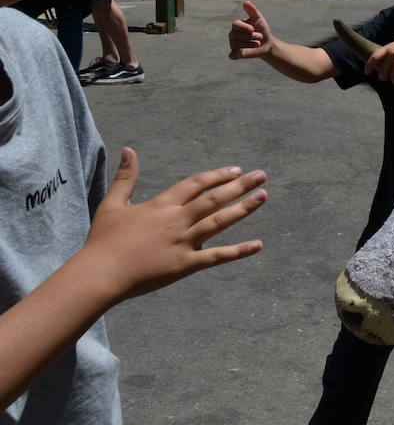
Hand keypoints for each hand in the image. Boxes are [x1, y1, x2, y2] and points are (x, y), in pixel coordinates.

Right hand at [83, 148, 266, 299]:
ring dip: (243, 208)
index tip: (235, 170)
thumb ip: (125, 178)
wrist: (98, 274)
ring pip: (219, 221)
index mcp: (162, 205)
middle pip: (213, 198)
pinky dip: (238, 251)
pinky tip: (258, 245)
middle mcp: (176, 220)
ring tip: (263, 196)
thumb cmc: (103, 241)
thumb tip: (128, 150)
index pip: (196, 184)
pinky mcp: (184, 265)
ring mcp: (182, 242)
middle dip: (239, 185)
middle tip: (262, 175)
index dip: (216, 176)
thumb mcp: (112, 204)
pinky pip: (216, 257)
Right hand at [228, 1, 272, 59]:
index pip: (235, 24)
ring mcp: (233, 44)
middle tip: (260, 37)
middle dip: (249, 36)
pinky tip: (240, 54)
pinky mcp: (236, 54)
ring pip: (235, 45)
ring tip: (258, 43)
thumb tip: (245, 2)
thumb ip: (252, 10)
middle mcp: (233, 34)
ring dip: (249, 44)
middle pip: (235, 35)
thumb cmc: (262, 29)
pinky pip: (232, 55)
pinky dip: (235, 55)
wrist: (267, 43)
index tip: (253, 29)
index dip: (244, 27)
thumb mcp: (259, 19)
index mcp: (237, 25)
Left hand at [364, 33, 393, 86]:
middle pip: (383, 71)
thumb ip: (390, 52)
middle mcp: (392, 54)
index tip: (367, 73)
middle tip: (386, 79)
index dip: (369, 66)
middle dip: (383, 77)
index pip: (374, 58)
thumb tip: (383, 63)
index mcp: (389, 48)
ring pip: (392, 77)